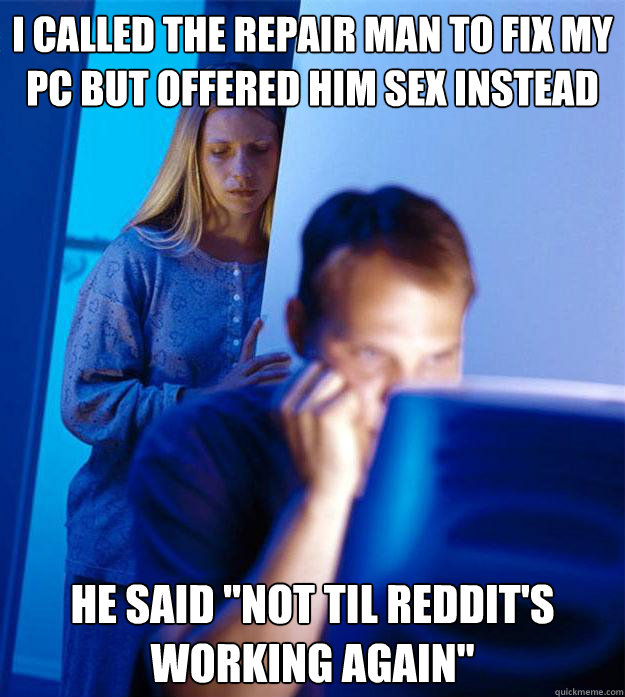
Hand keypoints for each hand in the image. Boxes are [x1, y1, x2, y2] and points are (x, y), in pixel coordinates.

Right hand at [180, 318, 291, 400]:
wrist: (208, 405)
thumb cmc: (226, 396)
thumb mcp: (238, 384)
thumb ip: (251, 378)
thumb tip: (271, 375)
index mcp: (239, 367)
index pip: (246, 345)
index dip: (253, 331)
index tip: (259, 319)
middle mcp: (239, 371)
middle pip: (258, 360)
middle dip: (273, 356)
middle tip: (288, 355)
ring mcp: (239, 380)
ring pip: (259, 372)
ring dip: (275, 371)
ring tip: (289, 372)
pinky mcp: (241, 390)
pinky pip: (257, 386)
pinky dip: (269, 386)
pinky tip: (279, 388)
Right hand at [279, 362, 370, 502]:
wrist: (322, 494)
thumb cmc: (323, 454)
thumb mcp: (311, 420)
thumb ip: (317, 391)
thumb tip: (347, 358)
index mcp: (278, 400)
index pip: (313, 367)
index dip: (332, 385)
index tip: (334, 413)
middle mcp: (286, 401)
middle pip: (327, 368)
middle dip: (342, 386)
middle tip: (345, 418)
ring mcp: (303, 407)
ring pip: (341, 377)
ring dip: (352, 397)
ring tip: (348, 424)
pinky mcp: (324, 414)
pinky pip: (353, 394)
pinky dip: (360, 411)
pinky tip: (352, 432)